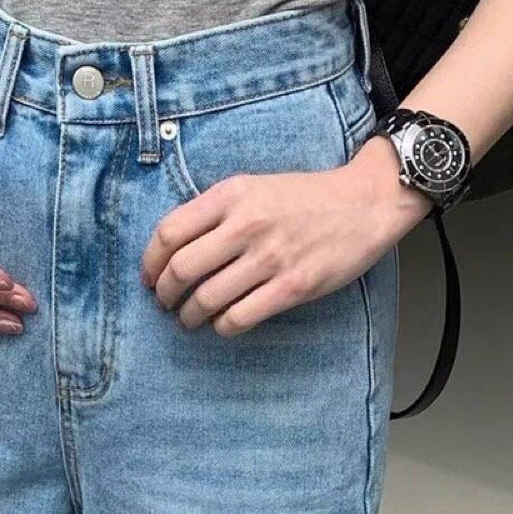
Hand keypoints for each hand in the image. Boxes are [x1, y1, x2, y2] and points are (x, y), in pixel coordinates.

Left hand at [139, 136, 428, 334]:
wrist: (362, 203)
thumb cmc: (305, 198)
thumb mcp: (255, 186)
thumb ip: (216, 211)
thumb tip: (175, 249)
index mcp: (232, 195)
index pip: (169, 232)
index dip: (150, 262)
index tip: (149, 278)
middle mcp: (247, 224)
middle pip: (181, 270)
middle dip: (164, 295)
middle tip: (165, 304)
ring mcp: (269, 258)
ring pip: (206, 300)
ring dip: (189, 317)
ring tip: (190, 319)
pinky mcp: (291, 287)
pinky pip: (238, 318)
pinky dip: (222, 327)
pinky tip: (222, 324)